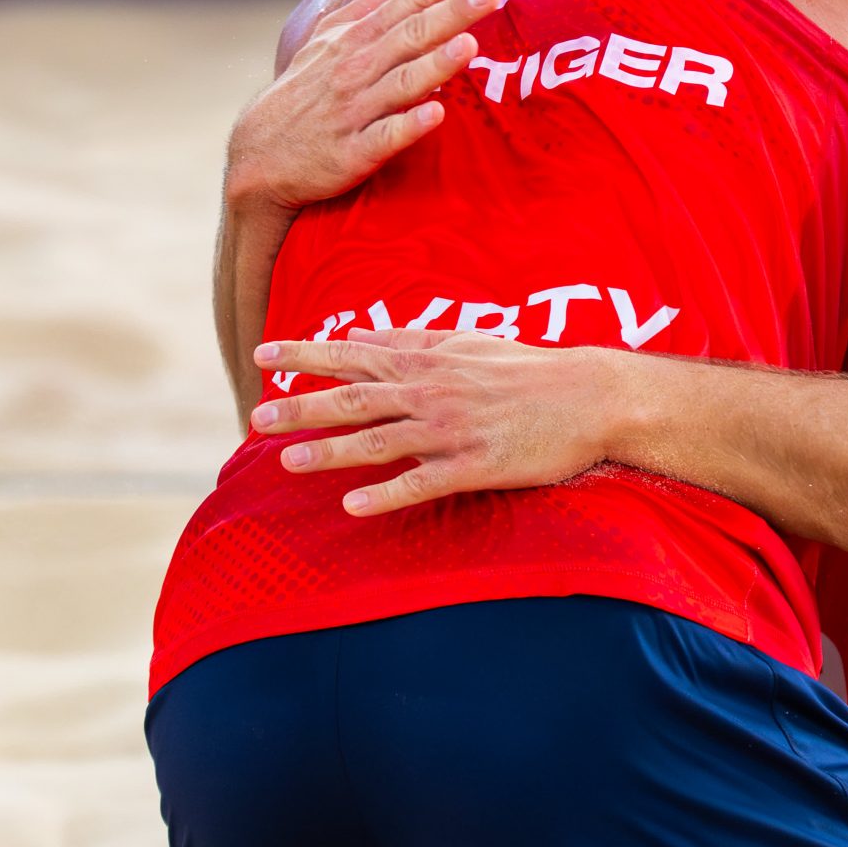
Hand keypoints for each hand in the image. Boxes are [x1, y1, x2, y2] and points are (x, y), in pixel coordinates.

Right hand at [226, 0, 497, 210]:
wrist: (261, 155)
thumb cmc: (308, 89)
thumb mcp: (334, 35)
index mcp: (357, 37)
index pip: (408, 2)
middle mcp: (357, 68)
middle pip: (410, 36)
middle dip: (450, 13)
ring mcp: (355, 110)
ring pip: (401, 84)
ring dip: (435, 65)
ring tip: (469, 45)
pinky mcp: (352, 152)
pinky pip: (383, 137)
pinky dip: (408, 126)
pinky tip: (435, 115)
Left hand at [249, 329, 629, 515]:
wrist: (590, 396)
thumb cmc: (529, 370)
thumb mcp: (468, 343)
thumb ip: (412, 343)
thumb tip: (359, 338)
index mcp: (429, 362)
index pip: (354, 355)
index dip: (305, 354)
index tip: (262, 353)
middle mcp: (432, 392)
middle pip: (354, 400)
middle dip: (301, 408)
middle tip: (257, 416)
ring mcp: (452, 430)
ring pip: (379, 441)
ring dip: (330, 452)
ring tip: (287, 463)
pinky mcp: (475, 465)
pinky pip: (422, 483)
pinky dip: (386, 495)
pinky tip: (353, 507)